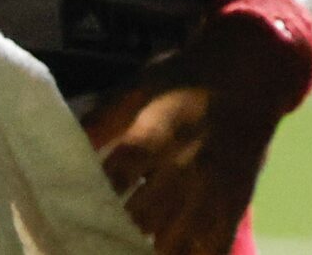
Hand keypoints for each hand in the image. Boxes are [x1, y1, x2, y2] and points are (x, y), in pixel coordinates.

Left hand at [83, 21, 300, 254]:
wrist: (248, 75)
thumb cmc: (184, 80)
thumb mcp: (138, 86)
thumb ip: (102, 119)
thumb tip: (63, 144)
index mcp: (155, 137)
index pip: (115, 180)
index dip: (92, 200)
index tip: (72, 214)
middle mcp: (184, 170)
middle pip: (143, 218)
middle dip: (118, 231)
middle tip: (94, 240)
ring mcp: (212, 194)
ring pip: (177, 241)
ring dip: (151, 251)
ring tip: (126, 249)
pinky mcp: (235, 207)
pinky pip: (214, 247)